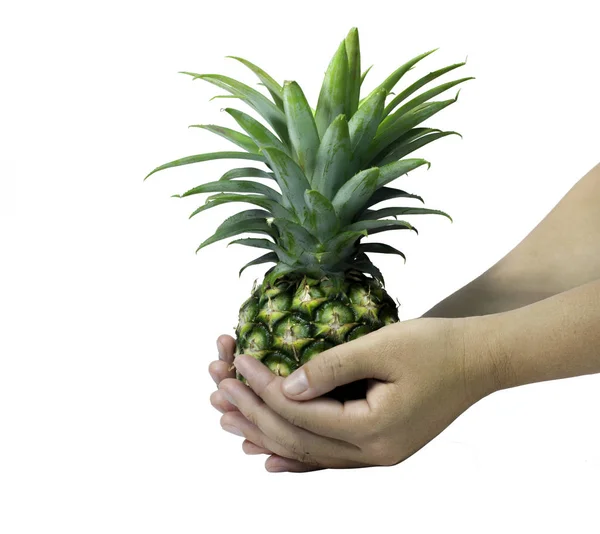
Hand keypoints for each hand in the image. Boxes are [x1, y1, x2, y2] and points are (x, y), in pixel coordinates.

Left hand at [211, 316, 496, 471]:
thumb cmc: (436, 347)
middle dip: (256, 415)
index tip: (238, 363)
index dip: (265, 388)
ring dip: (269, 436)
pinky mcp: (382, 447)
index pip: (301, 413)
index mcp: (375, 430)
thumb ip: (330, 368)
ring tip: (231, 424)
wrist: (480, 360)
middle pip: (299, 440)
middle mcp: (375, 454)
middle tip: (221, 392)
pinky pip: (329, 458)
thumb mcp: (381, 347)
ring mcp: (379, 455)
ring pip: (310, 453)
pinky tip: (272, 460)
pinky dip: (298, 457)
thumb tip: (284, 387)